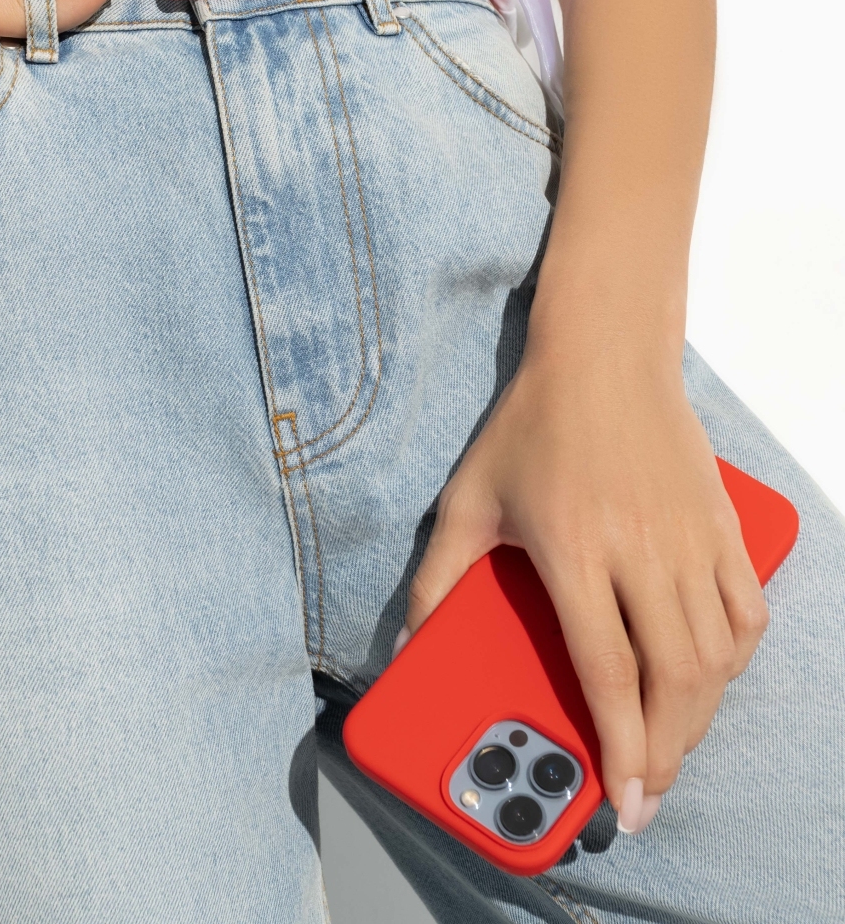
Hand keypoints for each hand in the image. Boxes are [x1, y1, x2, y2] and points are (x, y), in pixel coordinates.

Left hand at [401, 332, 768, 834]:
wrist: (601, 358)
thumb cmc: (530, 426)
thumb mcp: (468, 498)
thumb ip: (438, 575)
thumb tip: (411, 639)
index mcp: (574, 552)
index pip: (607, 673)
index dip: (619, 747)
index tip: (623, 798)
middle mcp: (641, 554)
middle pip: (672, 680)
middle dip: (665, 752)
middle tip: (648, 791)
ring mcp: (689, 540)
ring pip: (715, 656)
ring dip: (700, 716)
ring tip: (672, 746)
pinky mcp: (720, 525)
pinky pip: (745, 610)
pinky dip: (735, 658)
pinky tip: (710, 678)